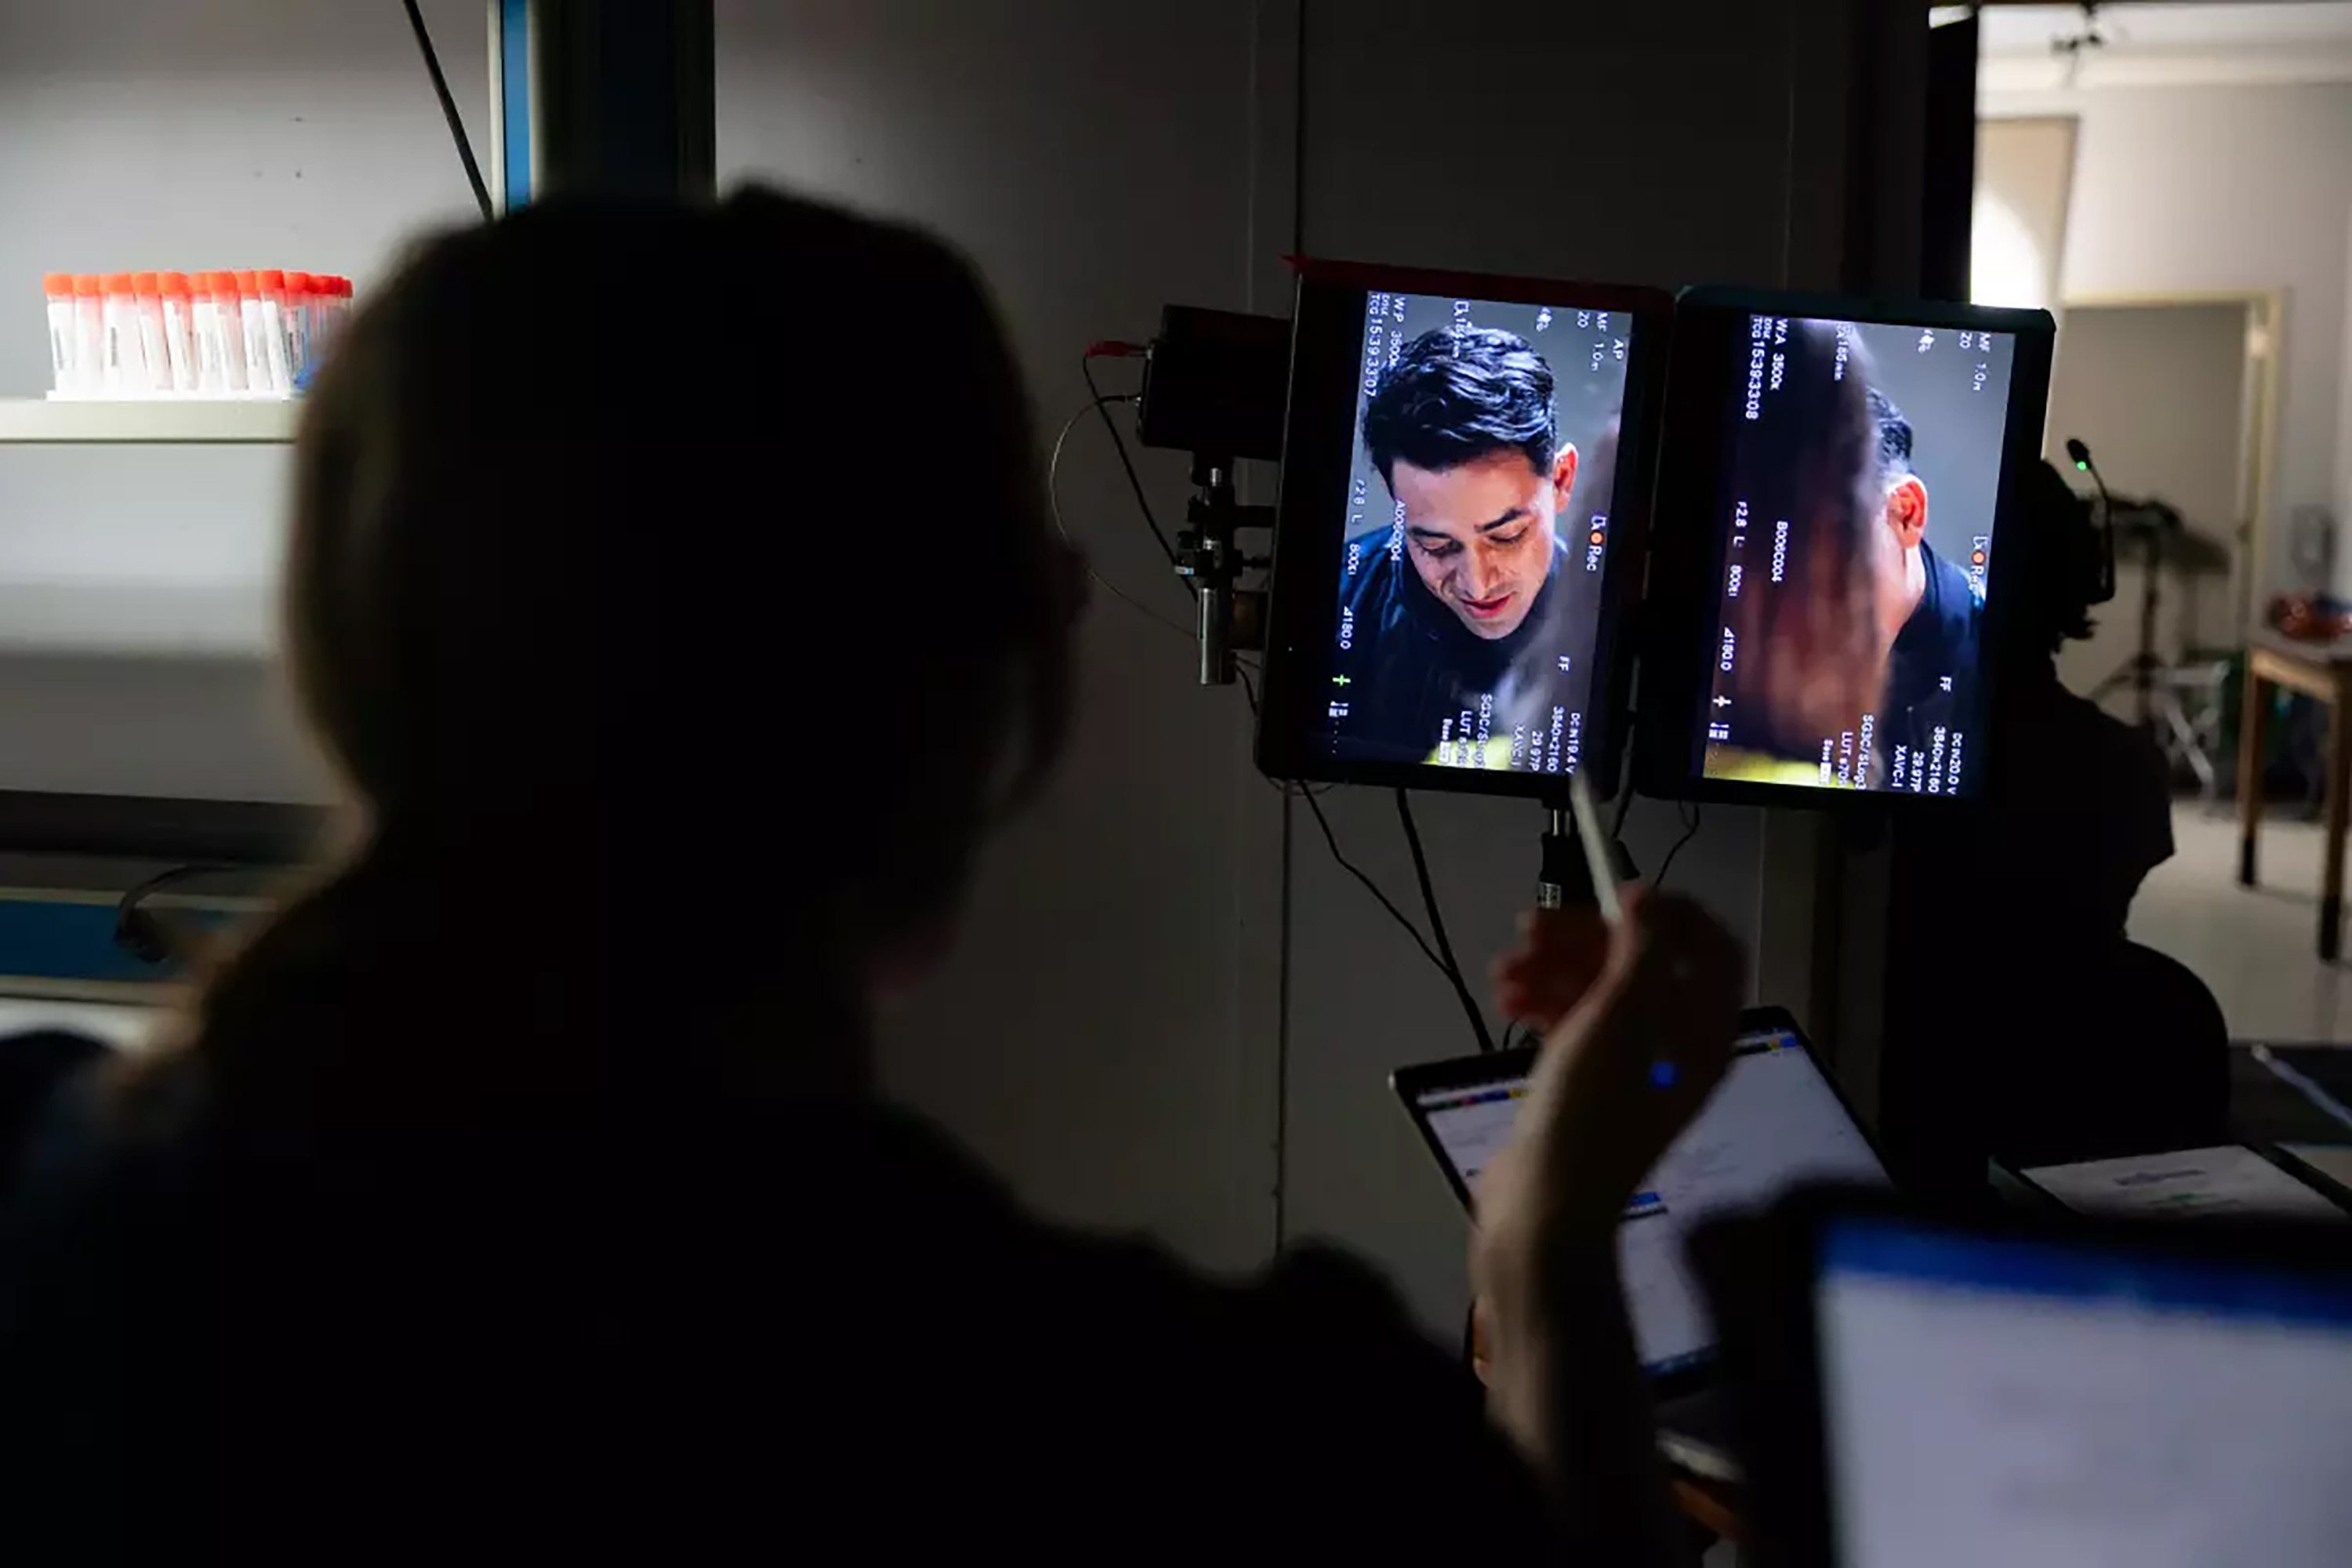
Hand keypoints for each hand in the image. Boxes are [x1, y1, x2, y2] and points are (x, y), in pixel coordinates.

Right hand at [1477, 889, 1743, 1245]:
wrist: (1543, 1210)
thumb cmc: (1589, 1114)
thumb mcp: (1619, 1020)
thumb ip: (1640, 951)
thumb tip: (1647, 900)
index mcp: (1702, 1034)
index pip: (1711, 950)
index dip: (1670, 914)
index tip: (1614, 897)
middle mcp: (1674, 1047)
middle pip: (1641, 964)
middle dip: (1585, 939)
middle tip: (1528, 927)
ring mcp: (1628, 1067)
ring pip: (1597, 991)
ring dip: (1551, 968)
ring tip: (1503, 971)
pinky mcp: (1586, 1083)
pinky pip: (1571, 1022)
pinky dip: (1541, 1002)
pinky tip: (1505, 1000)